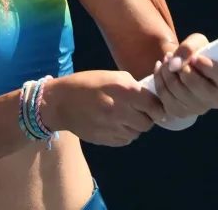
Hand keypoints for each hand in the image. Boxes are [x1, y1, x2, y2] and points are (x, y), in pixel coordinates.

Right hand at [38, 70, 166, 146]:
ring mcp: (111, 127)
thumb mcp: (112, 76)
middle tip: (139, 112)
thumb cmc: (88, 84)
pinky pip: (125, 140)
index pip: (154, 105)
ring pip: (137, 133)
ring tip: (125, 118)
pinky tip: (116, 125)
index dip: (157, 107)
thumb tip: (151, 98)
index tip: (155, 107)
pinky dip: (125, 135)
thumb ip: (133, 86)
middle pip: (147, 123)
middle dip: (147, 118)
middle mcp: (120, 109)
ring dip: (135, 127)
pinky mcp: (104, 139)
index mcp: (124, 90)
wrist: (60, 102)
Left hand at [153, 33, 217, 121]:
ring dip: (166, 71)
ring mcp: (198, 109)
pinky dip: (158, 80)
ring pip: (176, 90)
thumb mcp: (197, 43)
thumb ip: (189, 48)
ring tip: (166, 60)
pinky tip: (160, 69)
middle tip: (172, 55)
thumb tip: (174, 63)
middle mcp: (216, 100)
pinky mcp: (180, 113)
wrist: (185, 71)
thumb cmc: (197, 55)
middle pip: (194, 84)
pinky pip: (164, 97)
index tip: (195, 57)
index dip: (208, 66)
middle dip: (179, 67)